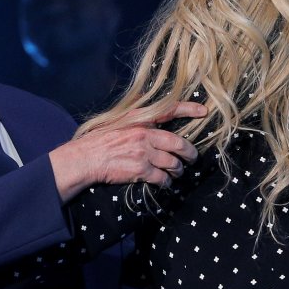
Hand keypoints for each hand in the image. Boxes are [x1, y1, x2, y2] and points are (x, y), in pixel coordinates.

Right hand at [50, 101, 205, 201]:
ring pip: (173, 163)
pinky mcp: (140, 170)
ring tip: (177, 173)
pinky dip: (166, 182)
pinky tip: (165, 183)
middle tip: (192, 158)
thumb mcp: (117, 120)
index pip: (169, 110)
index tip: (203, 111)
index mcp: (139, 120)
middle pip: (178, 143)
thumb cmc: (99, 140)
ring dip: (178, 170)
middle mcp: (144, 134)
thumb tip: (147, 105)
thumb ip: (134, 116)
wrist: (85, 158)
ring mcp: (143, 153)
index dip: (188, 109)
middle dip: (189, 153)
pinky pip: (162, 178)